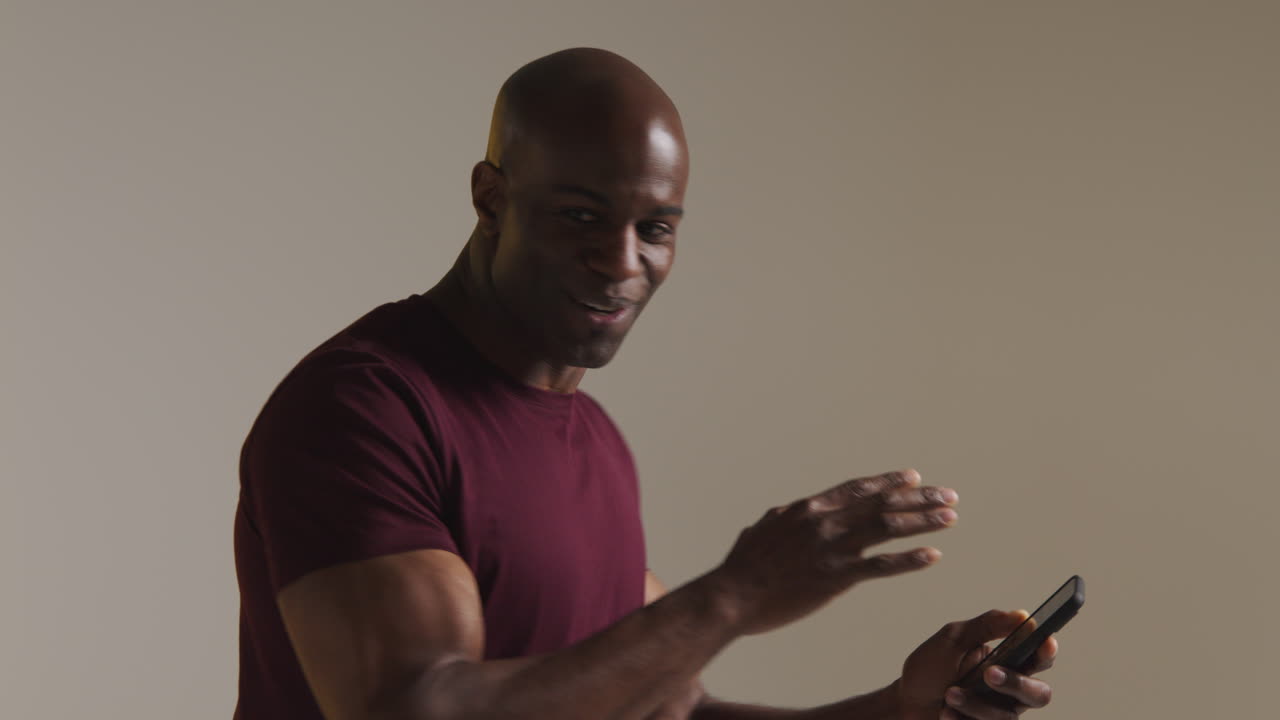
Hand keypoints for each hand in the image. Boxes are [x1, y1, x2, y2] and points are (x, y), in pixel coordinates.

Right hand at [708, 469, 956, 635]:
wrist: (732, 596)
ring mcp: (832, 548)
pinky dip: (910, 559)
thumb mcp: (765, 528)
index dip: (888, 482)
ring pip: (888, 527)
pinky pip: (881, 566)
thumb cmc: (744, 566)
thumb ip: (786, 517)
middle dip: (919, 498)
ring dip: (923, 521)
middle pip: (882, 503)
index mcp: (809, 508)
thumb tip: (793, 510)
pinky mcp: (836, 577)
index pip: (858, 489)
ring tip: (950, 518)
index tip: (913, 477)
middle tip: (947, 495)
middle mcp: (825, 521)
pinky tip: (932, 556)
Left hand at [898, 610, 1057, 719]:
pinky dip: (961, 718)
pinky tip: (945, 712)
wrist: (905, 702)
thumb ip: (987, 625)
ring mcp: (999, 713)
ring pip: (1006, 715)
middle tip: (989, 675)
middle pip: (1039, 694)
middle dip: (1016, 684)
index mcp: (1007, 661)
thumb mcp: (953, 639)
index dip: (1048, 651)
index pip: (1039, 656)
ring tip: (949, 694)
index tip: (1045, 642)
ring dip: (975, 703)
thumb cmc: (930, 669)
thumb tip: (1023, 615)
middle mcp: (1009, 689)